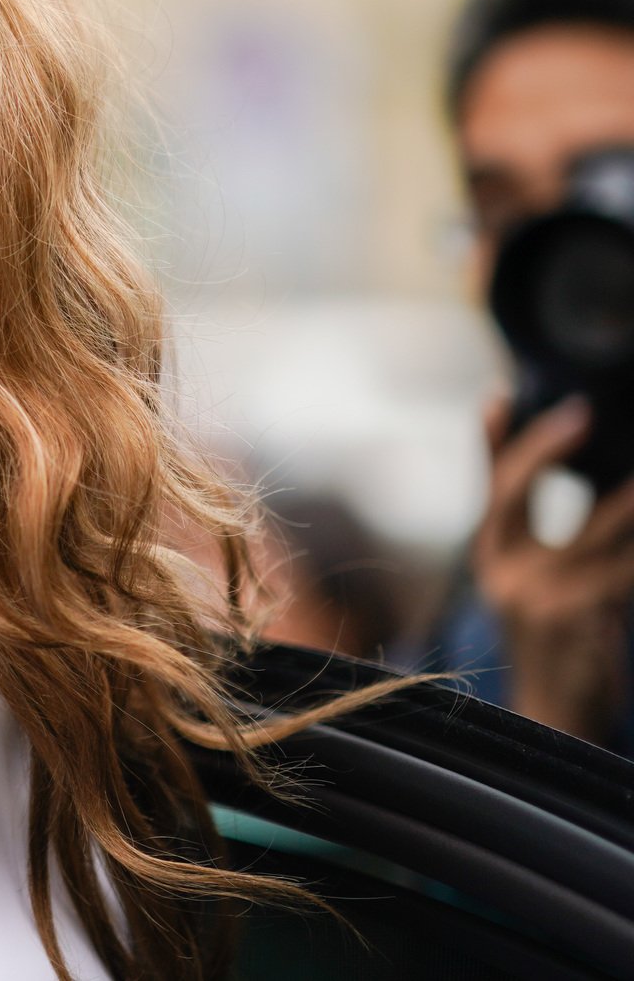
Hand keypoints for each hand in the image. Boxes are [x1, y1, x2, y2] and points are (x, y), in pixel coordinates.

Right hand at [472, 395, 633, 742]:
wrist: (556, 718)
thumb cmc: (557, 643)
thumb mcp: (535, 583)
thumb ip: (542, 532)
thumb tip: (560, 480)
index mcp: (493, 561)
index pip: (490, 487)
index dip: (493, 439)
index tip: (501, 392)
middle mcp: (505, 574)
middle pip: (517, 492)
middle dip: (545, 446)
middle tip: (582, 412)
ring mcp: (539, 596)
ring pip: (593, 528)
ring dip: (627, 500)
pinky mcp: (577, 617)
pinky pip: (623, 571)